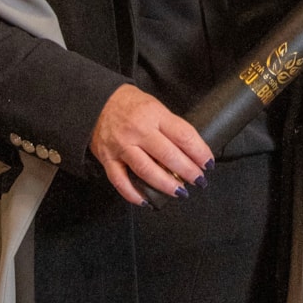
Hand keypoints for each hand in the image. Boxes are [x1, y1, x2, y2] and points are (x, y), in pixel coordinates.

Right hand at [90, 84, 212, 206]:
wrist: (94, 102)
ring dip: (166, 185)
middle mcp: (138, 131)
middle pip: (168, 155)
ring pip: (147, 171)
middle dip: (188, 171)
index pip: (183, 135)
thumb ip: (169, 126)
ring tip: (180, 192)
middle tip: (199, 180)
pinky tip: (146, 201)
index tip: (208, 162)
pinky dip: (133, 194)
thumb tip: (191, 149)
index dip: (199, 152)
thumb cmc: (128, 104)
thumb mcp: (154, 106)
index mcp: (154, 115)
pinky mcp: (108, 159)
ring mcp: (122, 146)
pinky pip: (121, 181)